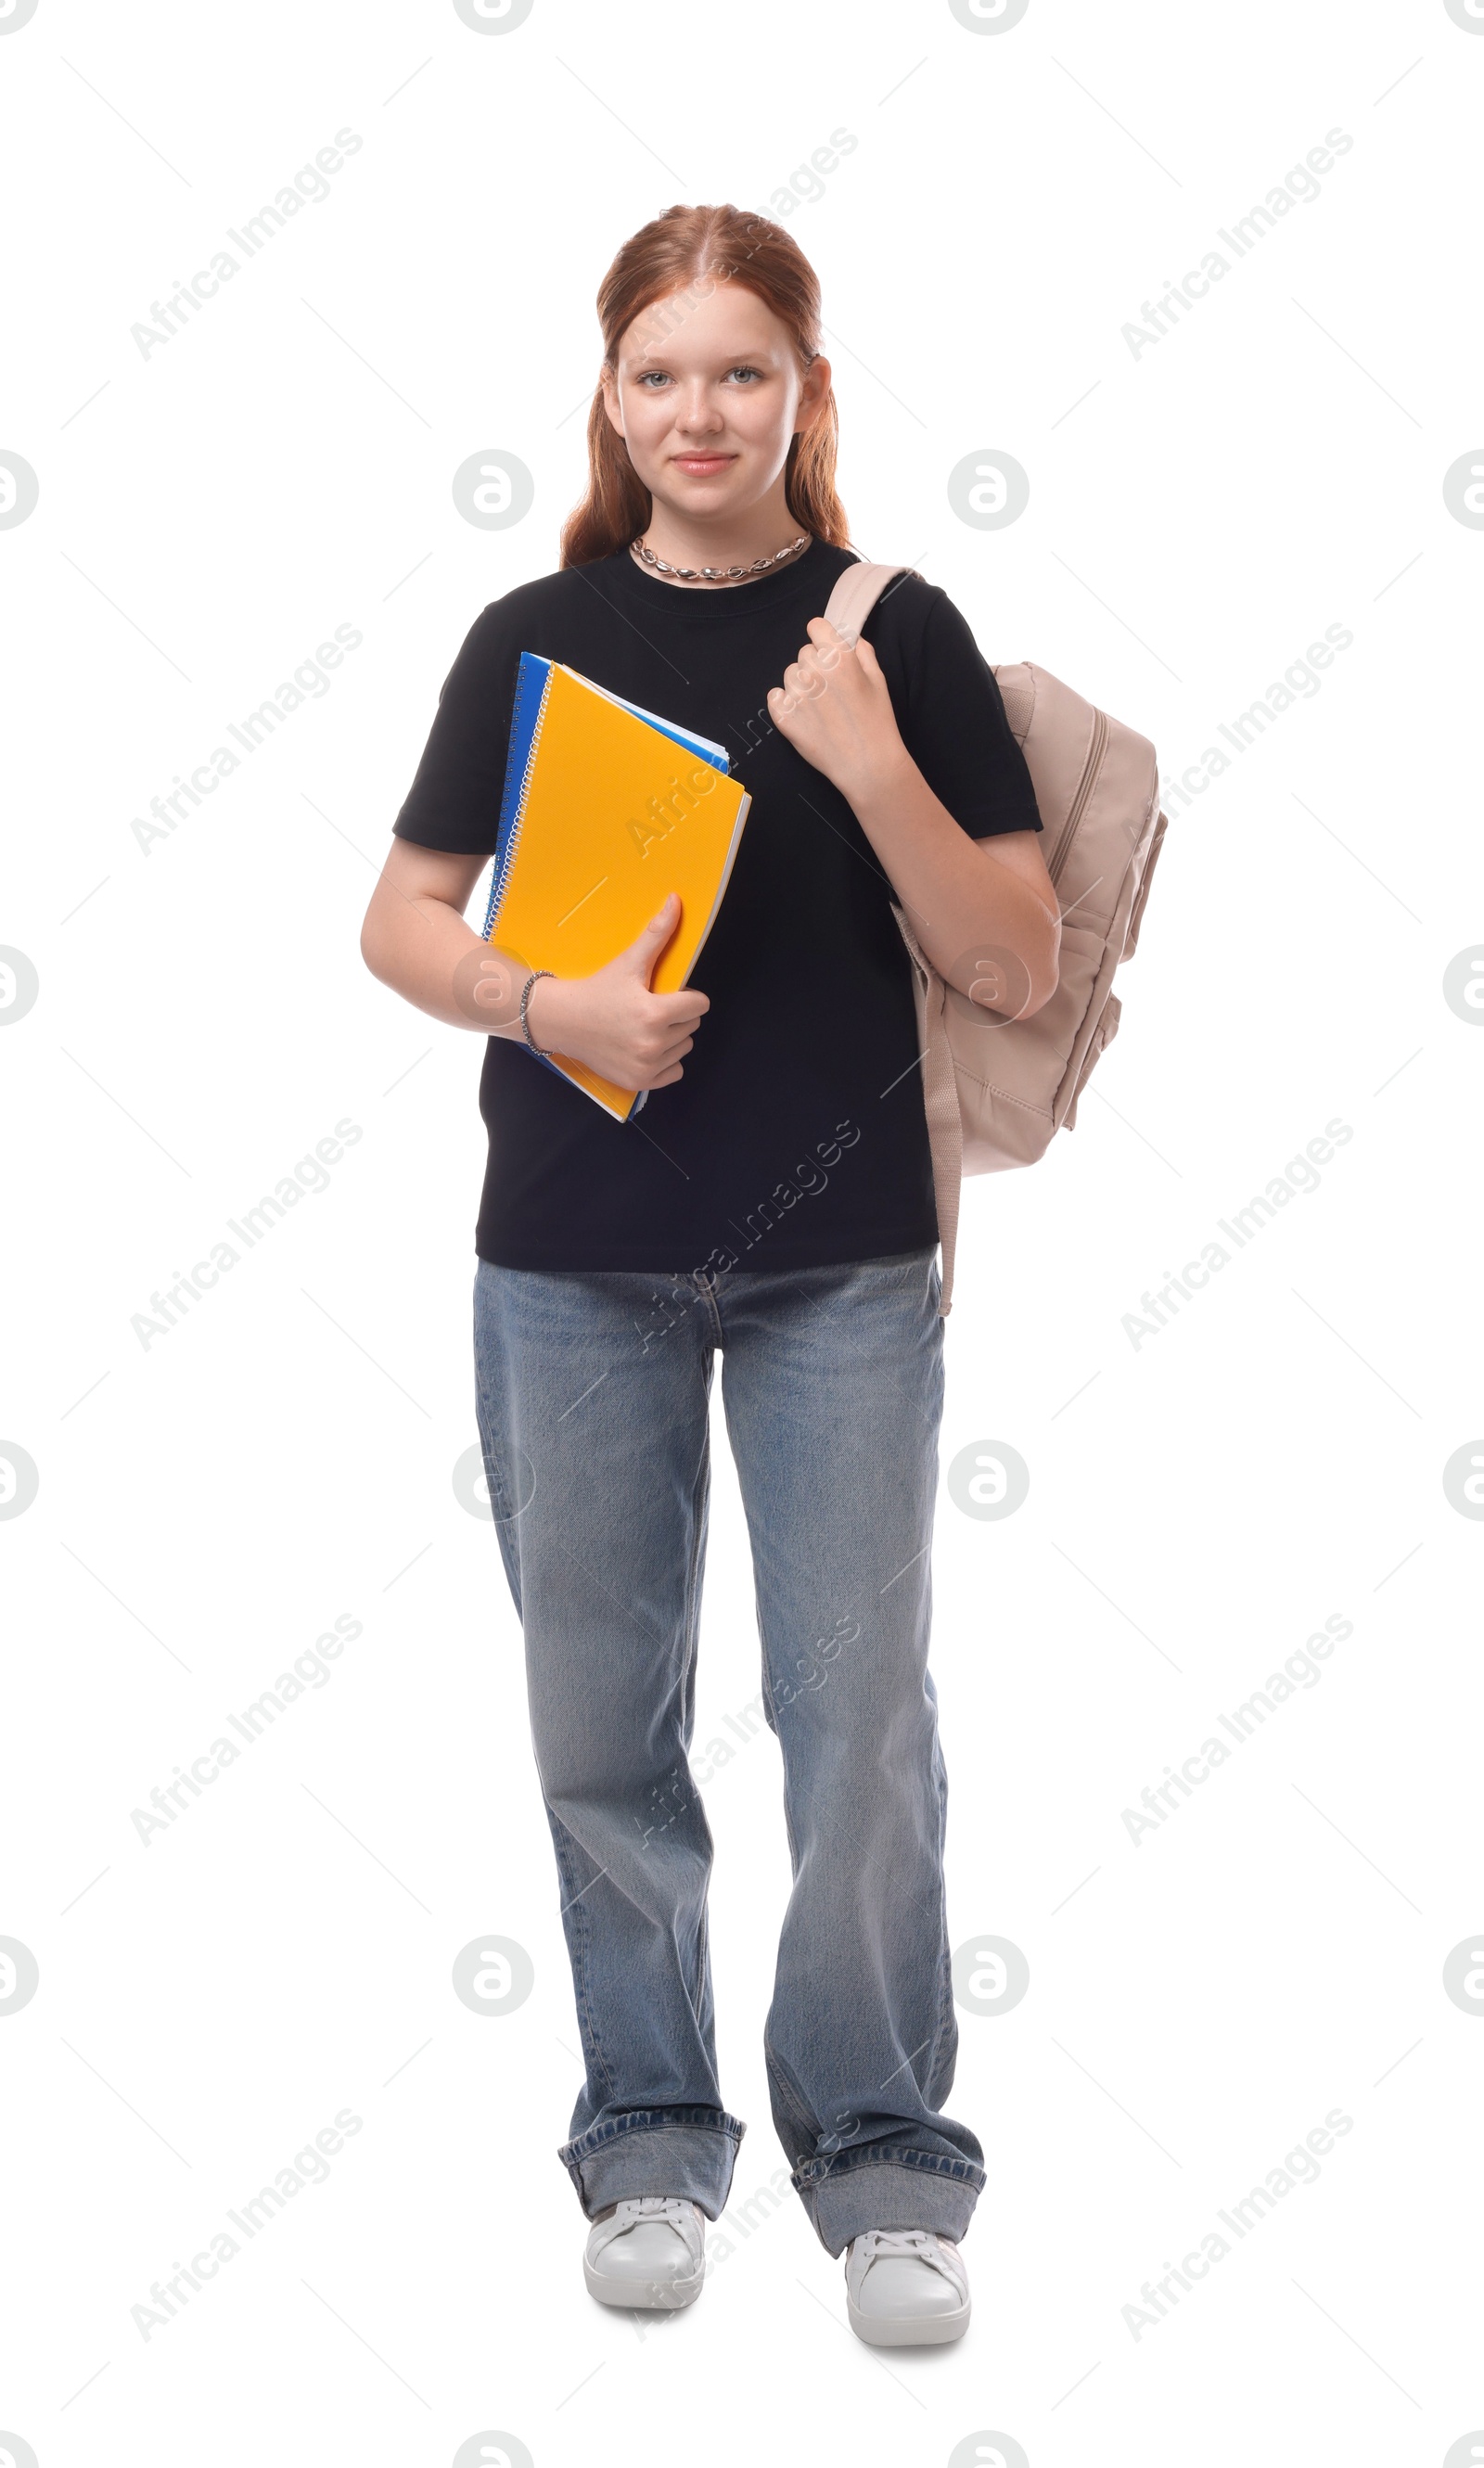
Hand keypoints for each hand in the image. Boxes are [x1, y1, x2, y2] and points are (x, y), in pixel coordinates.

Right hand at [525, 893, 708, 1089]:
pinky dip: (664, 1062)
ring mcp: (646, 1067)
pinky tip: (643, 1047)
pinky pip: (675, 1072)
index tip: (666, 993)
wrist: (563, 1021)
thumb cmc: (597, 990)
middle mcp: (652, 1044)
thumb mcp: (629, 962)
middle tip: (648, 1008)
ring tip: (643, 1027)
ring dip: (672, 1038)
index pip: (700, 1005)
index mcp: (655, 1014)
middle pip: (692, 1026)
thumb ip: (657, 933)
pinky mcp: (639, 1082)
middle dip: (677, 1016)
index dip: (686, 996)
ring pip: (684, 1048)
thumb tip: (677, 900)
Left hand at [766, 616, 908, 800]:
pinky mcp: (783, 715)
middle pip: (804, 652)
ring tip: (820, 706)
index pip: (816, 626)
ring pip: (790, 674)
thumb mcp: (878, 679)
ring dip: (801, 684)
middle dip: (815, 665)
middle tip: (830, 689)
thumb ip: (862, 651)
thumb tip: (847, 638)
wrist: (867, 764)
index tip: (827, 649)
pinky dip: (785, 702)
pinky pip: (775, 696)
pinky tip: (804, 715)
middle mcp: (815, 671)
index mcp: (840, 657)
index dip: (822, 637)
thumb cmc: (877, 721)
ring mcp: (796, 694)